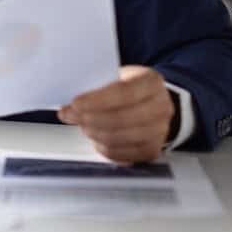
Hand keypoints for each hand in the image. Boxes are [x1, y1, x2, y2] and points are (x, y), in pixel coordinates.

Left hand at [58, 65, 173, 163]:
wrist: (151, 102)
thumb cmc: (127, 87)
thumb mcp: (115, 76)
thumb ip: (96, 85)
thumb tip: (70, 102)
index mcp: (151, 81)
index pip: (124, 92)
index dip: (97, 100)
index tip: (75, 104)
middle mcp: (161, 106)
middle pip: (122, 118)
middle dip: (91, 118)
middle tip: (70, 115)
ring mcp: (160, 130)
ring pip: (121, 138)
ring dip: (95, 133)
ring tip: (82, 125)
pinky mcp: (153, 149)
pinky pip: (124, 155)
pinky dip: (105, 148)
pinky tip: (95, 138)